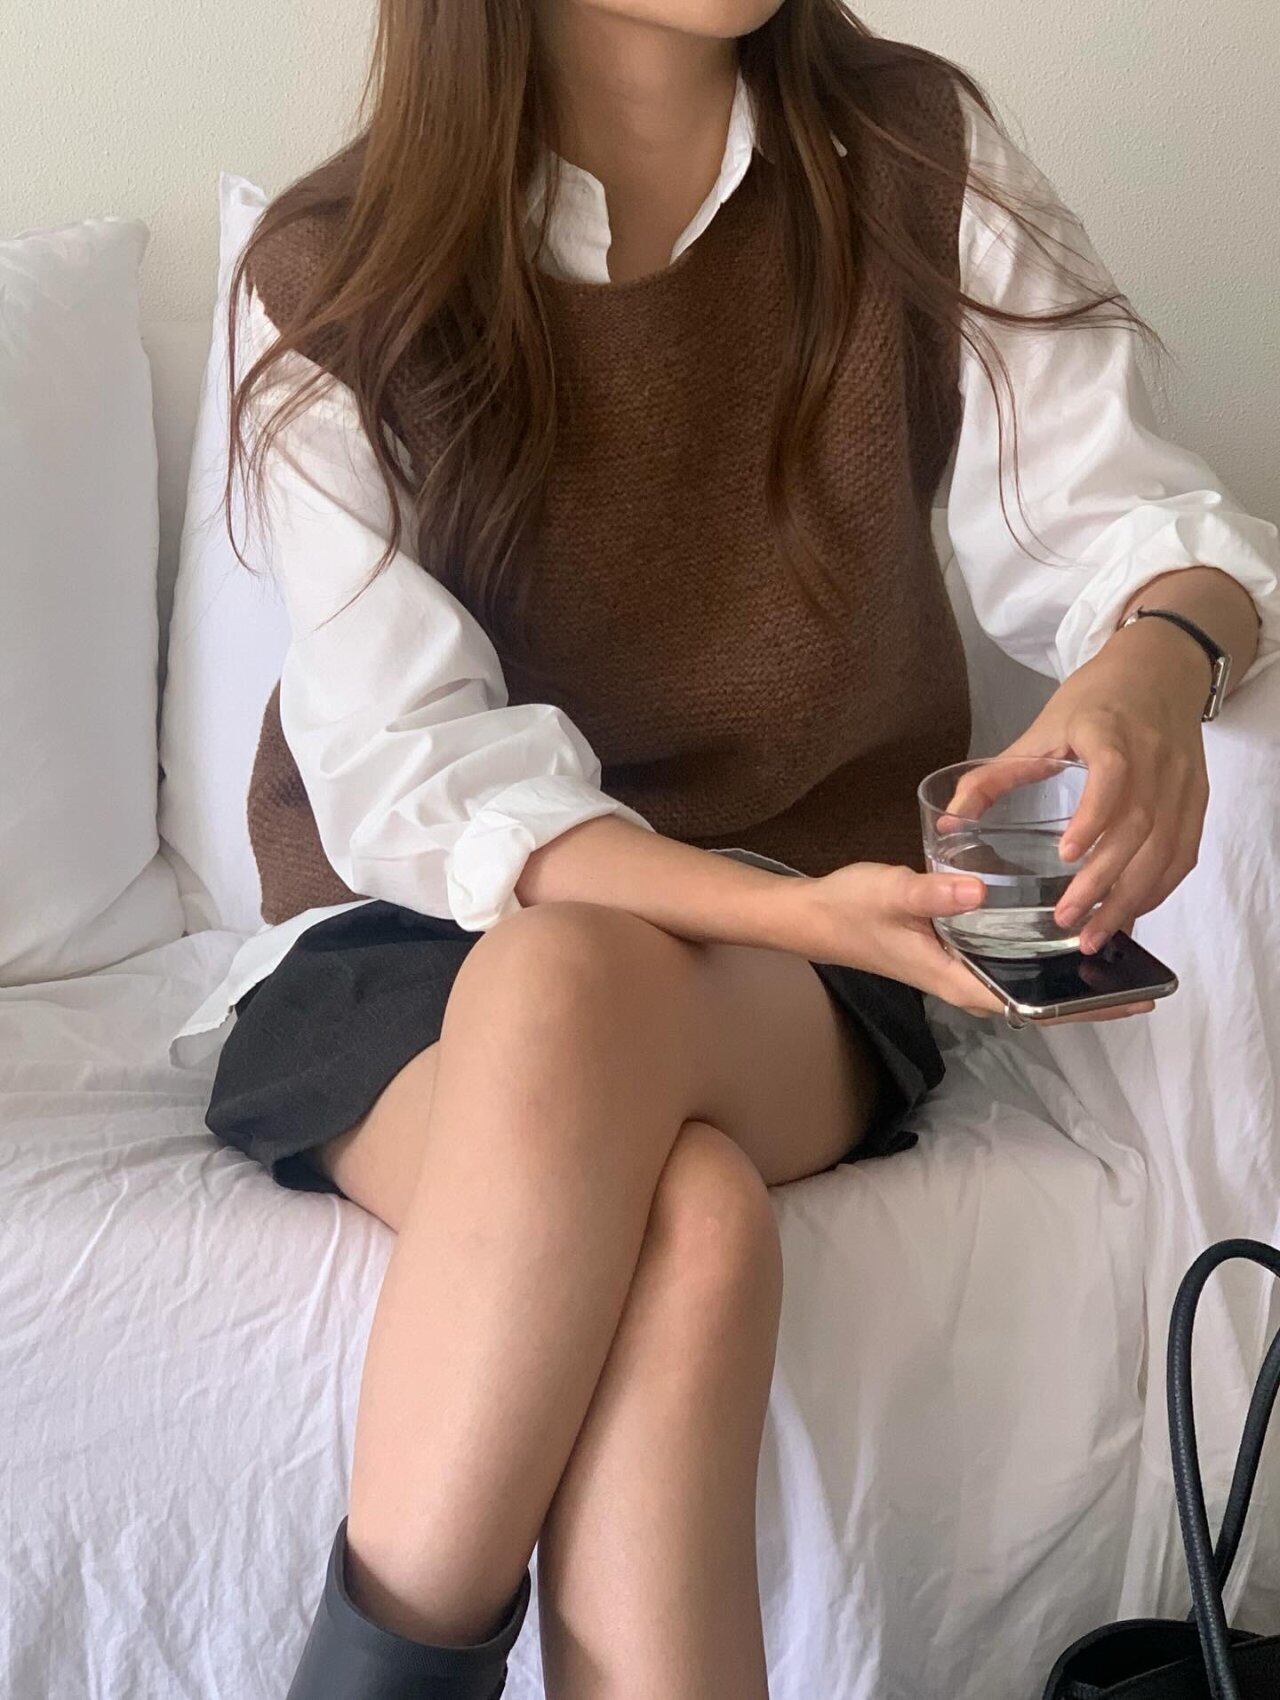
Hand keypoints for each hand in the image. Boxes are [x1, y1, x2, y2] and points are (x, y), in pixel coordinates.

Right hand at [789, 862, 1152, 1022]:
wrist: (814, 915)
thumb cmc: (851, 909)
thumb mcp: (892, 894)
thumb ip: (935, 894)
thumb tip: (978, 891)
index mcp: (959, 980)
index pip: (1031, 1006)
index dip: (1082, 1005)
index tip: (1127, 997)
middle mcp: (967, 981)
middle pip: (1039, 999)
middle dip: (1089, 992)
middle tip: (1143, 976)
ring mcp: (963, 968)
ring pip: (1027, 978)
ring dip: (1068, 972)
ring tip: (1120, 952)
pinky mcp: (958, 951)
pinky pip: (1012, 960)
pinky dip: (1042, 951)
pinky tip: (1068, 927)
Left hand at [948, 617, 1209, 953]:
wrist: (1159, 669)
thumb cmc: (1094, 700)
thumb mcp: (1040, 727)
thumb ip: (995, 775)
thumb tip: (948, 821)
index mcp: (1109, 733)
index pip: (1112, 774)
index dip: (1094, 815)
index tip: (1067, 855)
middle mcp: (1154, 757)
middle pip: (1139, 826)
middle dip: (1104, 882)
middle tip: (1067, 919)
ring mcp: (1181, 780)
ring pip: (1165, 849)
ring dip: (1131, 899)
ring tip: (1095, 934)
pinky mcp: (1196, 798)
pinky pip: (1183, 853)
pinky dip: (1158, 888)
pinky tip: (1130, 912)